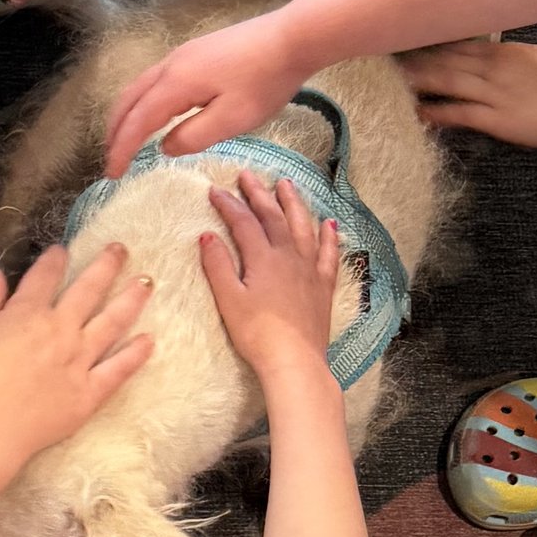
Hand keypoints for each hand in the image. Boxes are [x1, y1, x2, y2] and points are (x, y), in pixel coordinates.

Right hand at [0, 243, 154, 458]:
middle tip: (121, 249)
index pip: (46, 275)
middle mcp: (60, 329)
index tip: (63, 248)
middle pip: (89, 290)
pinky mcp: (90, 392)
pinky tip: (149, 340)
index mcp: (28, 312)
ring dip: (131, 299)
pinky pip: (118, 369)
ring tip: (147, 282)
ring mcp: (79, 360)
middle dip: (106, 265)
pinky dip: (136, 354)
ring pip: (112, 322)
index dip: (56, 259)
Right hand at [103, 8, 309, 176]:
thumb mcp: (232, 119)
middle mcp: (171, 65)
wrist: (292, 37)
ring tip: (126, 137)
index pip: (138, 121)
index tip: (111, 173)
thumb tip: (166, 146)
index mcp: (176, 83)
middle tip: (111, 157)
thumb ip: (194, 136)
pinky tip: (157, 111)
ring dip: (128, 113)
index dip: (121, 149)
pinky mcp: (197, 51)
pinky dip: (144, 100)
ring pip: (141, 85)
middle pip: (129, 98)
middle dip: (116, 130)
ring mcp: (183, 53)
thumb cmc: (265, 81)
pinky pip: (157, 78)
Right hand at [197, 174, 341, 381]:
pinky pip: (329, 254)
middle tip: (248, 175)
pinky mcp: (323, 286)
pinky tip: (329, 224)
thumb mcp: (229, 300)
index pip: (243, 222)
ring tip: (287, 185)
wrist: (295, 361)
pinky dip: (329, 237)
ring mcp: (309, 269)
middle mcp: (289, 256)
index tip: (214, 190)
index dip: (228, 204)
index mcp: (263, 258)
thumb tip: (207, 235)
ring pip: (303, 227)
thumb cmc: (257, 334)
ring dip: (294, 204)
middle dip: (259, 194)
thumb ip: (218, 265)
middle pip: (274, 217)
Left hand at [400, 34, 536, 147]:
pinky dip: (434, 110)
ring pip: (445, 79)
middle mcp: (492, 65)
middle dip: (411, 56)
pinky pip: (458, 112)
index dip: (425, 39)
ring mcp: (493, 91)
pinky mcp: (497, 118)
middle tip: (378, 53)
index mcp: (503, 48)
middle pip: (442, 56)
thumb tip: (486, 50)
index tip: (400, 36)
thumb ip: (508, 53)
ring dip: (415, 79)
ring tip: (387, 79)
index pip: (455, 40)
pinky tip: (414, 112)